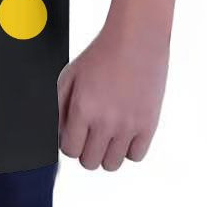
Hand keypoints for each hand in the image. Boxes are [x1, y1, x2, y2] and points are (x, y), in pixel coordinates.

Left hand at [57, 23, 167, 170]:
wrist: (135, 41)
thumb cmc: (100, 55)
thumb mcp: (70, 75)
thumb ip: (59, 106)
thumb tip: (57, 133)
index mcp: (83, 108)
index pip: (69, 150)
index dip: (69, 143)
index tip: (73, 133)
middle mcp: (106, 121)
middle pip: (90, 162)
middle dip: (85, 149)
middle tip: (90, 132)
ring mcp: (129, 126)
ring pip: (112, 165)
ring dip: (106, 152)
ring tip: (107, 132)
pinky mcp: (149, 126)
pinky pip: (135, 157)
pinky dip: (128, 149)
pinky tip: (124, 131)